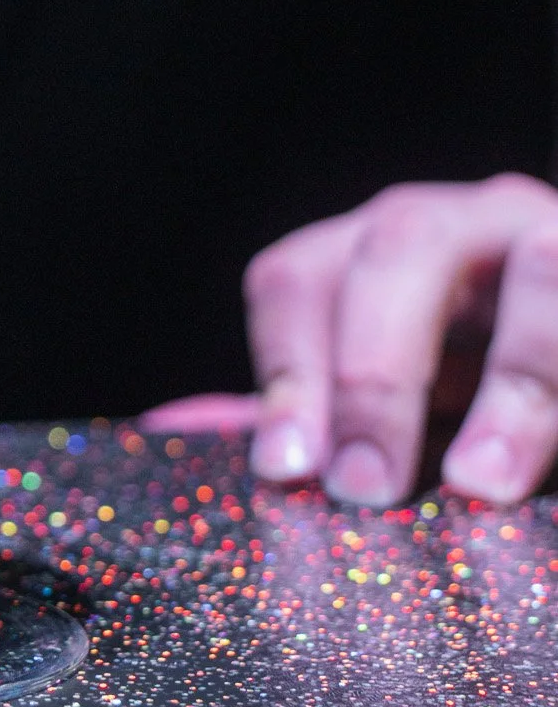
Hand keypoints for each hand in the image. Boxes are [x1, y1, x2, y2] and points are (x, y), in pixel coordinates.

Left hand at [141, 174, 557, 507]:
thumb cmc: (489, 384)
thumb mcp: (403, 399)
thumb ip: (316, 415)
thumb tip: (187, 436)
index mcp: (385, 250)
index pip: (300, 277)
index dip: (286, 371)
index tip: (287, 470)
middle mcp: (470, 223)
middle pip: (402, 246)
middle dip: (377, 366)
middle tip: (367, 483)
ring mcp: (556, 242)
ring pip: (541, 273)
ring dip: (512, 386)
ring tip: (480, 482)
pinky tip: (556, 483)